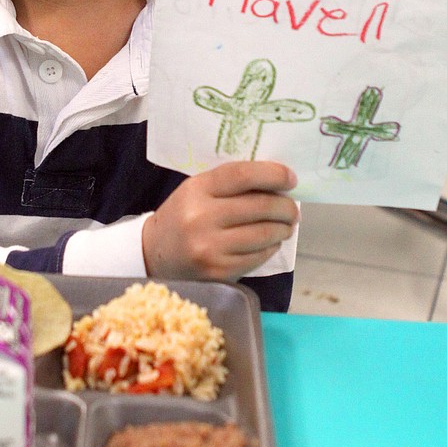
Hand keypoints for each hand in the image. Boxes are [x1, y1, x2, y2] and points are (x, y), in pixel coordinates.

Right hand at [142, 160, 297, 281]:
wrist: (153, 253)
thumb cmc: (183, 215)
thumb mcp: (197, 190)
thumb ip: (230, 184)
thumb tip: (277, 184)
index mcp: (197, 189)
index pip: (242, 175)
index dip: (273, 174)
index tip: (291, 179)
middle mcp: (201, 217)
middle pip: (260, 206)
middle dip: (285, 207)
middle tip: (293, 209)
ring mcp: (210, 247)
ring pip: (263, 234)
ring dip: (282, 229)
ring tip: (285, 226)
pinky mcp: (218, 271)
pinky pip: (257, 256)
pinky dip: (270, 248)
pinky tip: (270, 243)